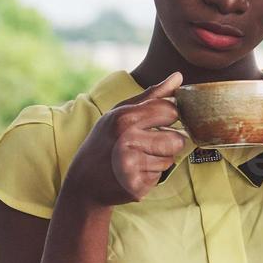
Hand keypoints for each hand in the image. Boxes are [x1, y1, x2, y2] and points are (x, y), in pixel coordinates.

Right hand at [66, 71, 187, 206]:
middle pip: (176, 139)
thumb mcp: (120, 112)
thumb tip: (179, 76)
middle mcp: (127, 142)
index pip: (170, 110)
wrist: (83, 181)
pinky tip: (134, 171)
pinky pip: (160, 176)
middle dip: (170, 141)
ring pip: (170, 160)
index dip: (170, 116)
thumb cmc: (105, 140)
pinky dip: (151, 174)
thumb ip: (151, 96)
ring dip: (160, 158)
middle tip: (151, 142)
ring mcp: (131, 166)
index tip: (161, 120)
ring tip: (139, 157)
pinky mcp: (135, 186)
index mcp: (124, 119)